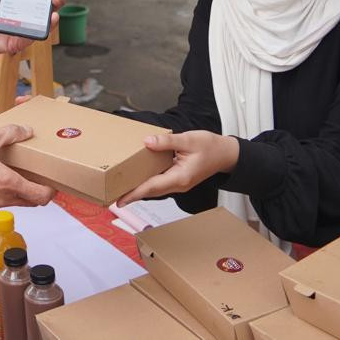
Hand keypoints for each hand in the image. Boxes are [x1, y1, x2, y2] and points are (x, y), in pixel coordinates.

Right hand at [0, 124, 54, 213]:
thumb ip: (10, 134)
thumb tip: (26, 130)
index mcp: (6, 184)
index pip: (41, 197)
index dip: (51, 191)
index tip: (53, 181)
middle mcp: (0, 201)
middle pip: (30, 202)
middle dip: (36, 189)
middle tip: (37, 174)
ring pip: (13, 202)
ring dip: (17, 190)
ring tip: (12, 170)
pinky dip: (0, 192)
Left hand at [115, 131, 239, 205]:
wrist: (226, 154)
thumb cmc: (210, 147)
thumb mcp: (188, 140)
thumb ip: (167, 141)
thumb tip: (147, 142)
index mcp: (180, 177)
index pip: (152, 187)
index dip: (134, 193)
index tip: (120, 200)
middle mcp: (178, 184)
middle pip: (151, 191)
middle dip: (132, 195)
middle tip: (113, 197)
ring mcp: (179, 183)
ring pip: (155, 189)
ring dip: (139, 190)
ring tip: (121, 189)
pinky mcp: (178, 179)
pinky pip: (160, 183)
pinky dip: (147, 183)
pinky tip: (138, 177)